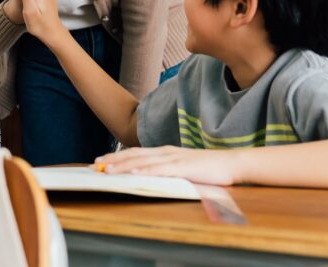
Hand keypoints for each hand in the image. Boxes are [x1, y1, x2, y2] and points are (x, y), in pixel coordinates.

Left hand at [96, 146, 240, 185]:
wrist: (232, 163)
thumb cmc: (208, 167)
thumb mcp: (182, 167)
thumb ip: (166, 169)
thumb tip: (149, 174)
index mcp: (165, 152)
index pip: (136, 153)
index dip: (117, 156)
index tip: (101, 160)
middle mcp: (166, 152)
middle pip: (135, 155)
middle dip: (114, 159)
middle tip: (96, 164)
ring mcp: (175, 159)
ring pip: (144, 161)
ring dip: (124, 165)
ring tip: (108, 170)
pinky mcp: (184, 168)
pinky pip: (162, 170)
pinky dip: (147, 171)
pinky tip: (135, 173)